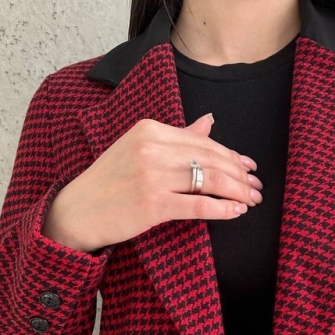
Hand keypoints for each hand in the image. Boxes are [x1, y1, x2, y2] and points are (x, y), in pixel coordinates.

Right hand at [43, 113, 263, 251]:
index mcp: (151, 129)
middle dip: (240, 175)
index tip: (249, 168)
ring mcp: (153, 176)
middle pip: (211, 160)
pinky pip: (198, 205)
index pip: (203, 142)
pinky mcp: (153, 204)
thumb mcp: (139, 149)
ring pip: (209, 181)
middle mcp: (152, 148)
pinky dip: (222, 209)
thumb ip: (177, 137)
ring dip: (237, 192)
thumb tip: (210, 121)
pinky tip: (236, 212)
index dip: (231, 156)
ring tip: (251, 200)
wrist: (78, 211)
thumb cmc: (110, 183)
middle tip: (257, 187)